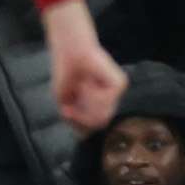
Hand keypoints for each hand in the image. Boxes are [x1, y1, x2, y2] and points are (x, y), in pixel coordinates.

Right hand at [44, 0, 128, 132]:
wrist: (69, 51)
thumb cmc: (65, 71)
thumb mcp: (65, 100)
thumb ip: (73, 117)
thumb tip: (84, 133)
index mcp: (98, 103)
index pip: (95, 124)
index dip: (79, 124)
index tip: (66, 113)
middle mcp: (111, 99)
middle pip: (99, 122)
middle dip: (81, 116)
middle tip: (70, 105)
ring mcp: (116, 92)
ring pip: (103, 115)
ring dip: (86, 105)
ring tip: (79, 89)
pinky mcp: (120, 83)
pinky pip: (105, 101)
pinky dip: (92, 96)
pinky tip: (86, 85)